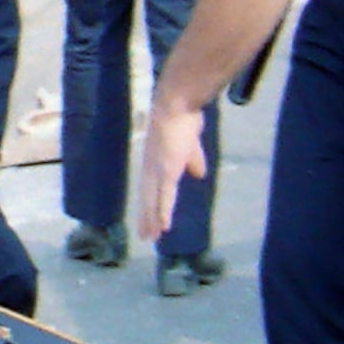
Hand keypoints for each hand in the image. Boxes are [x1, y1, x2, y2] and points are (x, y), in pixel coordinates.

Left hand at [135, 96, 208, 240]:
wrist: (177, 104)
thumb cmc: (184, 118)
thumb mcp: (190, 144)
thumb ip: (193, 160)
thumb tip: (199, 175)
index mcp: (155, 160)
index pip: (151, 187)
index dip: (151, 204)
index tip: (150, 217)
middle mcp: (151, 167)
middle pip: (147, 198)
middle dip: (146, 218)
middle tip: (145, 236)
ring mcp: (157, 169)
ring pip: (152, 202)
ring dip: (151, 221)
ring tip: (149, 238)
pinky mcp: (166, 170)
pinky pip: (165, 196)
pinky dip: (163, 212)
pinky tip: (162, 227)